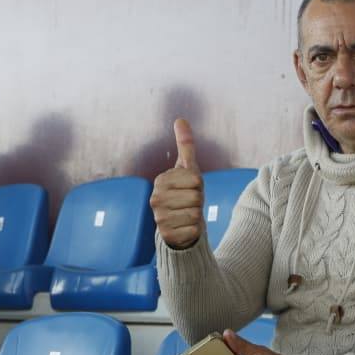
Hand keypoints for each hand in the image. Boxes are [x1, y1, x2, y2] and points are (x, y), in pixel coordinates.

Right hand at [150, 118, 204, 249]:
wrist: (178, 223)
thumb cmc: (185, 192)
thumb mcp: (187, 169)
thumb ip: (185, 145)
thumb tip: (180, 119)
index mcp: (161, 180)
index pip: (196, 180)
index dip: (199, 185)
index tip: (190, 188)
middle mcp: (155, 199)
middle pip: (196, 197)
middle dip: (199, 201)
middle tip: (189, 203)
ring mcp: (159, 218)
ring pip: (196, 214)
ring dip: (198, 215)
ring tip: (187, 214)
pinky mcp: (166, 235)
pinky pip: (194, 230)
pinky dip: (195, 230)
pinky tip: (186, 228)